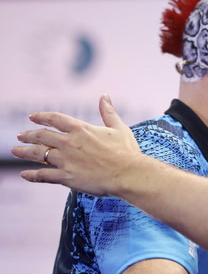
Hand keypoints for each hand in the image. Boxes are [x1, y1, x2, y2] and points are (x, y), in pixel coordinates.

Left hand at [12, 94, 142, 196]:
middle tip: (20, 135)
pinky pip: (44, 175)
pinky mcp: (66, 177)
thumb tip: (105, 96)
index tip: (32, 117)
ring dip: (25, 152)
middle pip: (42, 136)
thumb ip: (108, 112)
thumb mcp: (119, 128)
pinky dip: (32, 175)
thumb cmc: (126, 151)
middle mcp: (69, 143)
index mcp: (81, 129)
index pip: (55, 119)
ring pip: (39, 154)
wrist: (127, 173)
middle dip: (29, 135)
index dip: (42, 117)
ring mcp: (66, 160)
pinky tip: (24, 174)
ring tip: (15, 151)